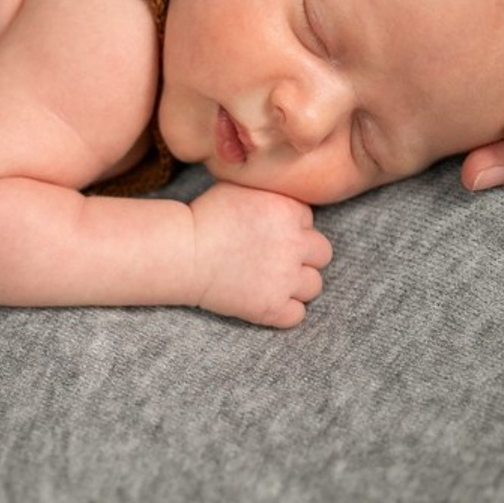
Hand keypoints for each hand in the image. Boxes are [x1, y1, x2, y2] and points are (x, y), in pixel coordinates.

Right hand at [189, 182, 331, 327]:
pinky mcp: (272, 307)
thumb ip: (268, 192)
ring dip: (295, 284)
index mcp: (288, 210)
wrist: (181, 252)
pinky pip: (297, 315)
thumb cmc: (202, 216)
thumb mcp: (238, 187)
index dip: (289, 227)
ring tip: (269, 279)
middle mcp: (294, 243)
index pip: (308, 221)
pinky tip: (262, 299)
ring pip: (314, 285)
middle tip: (274, 257)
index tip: (267, 233)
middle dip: (302, 255)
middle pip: (322, 253)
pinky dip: (283, 311)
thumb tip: (280, 194)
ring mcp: (285, 278)